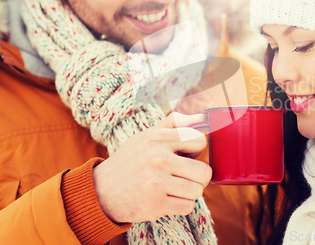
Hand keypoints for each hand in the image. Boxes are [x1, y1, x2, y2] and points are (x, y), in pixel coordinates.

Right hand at [93, 112, 210, 222]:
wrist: (100, 192)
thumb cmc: (129, 162)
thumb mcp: (146, 137)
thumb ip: (174, 124)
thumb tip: (202, 118)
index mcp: (158, 139)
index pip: (199, 141)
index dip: (196, 151)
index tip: (185, 157)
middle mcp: (158, 158)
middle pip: (204, 171)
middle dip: (199, 178)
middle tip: (185, 178)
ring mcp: (157, 182)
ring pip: (197, 190)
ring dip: (189, 193)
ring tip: (174, 189)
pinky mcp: (155, 204)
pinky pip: (187, 206)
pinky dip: (180, 206)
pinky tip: (167, 200)